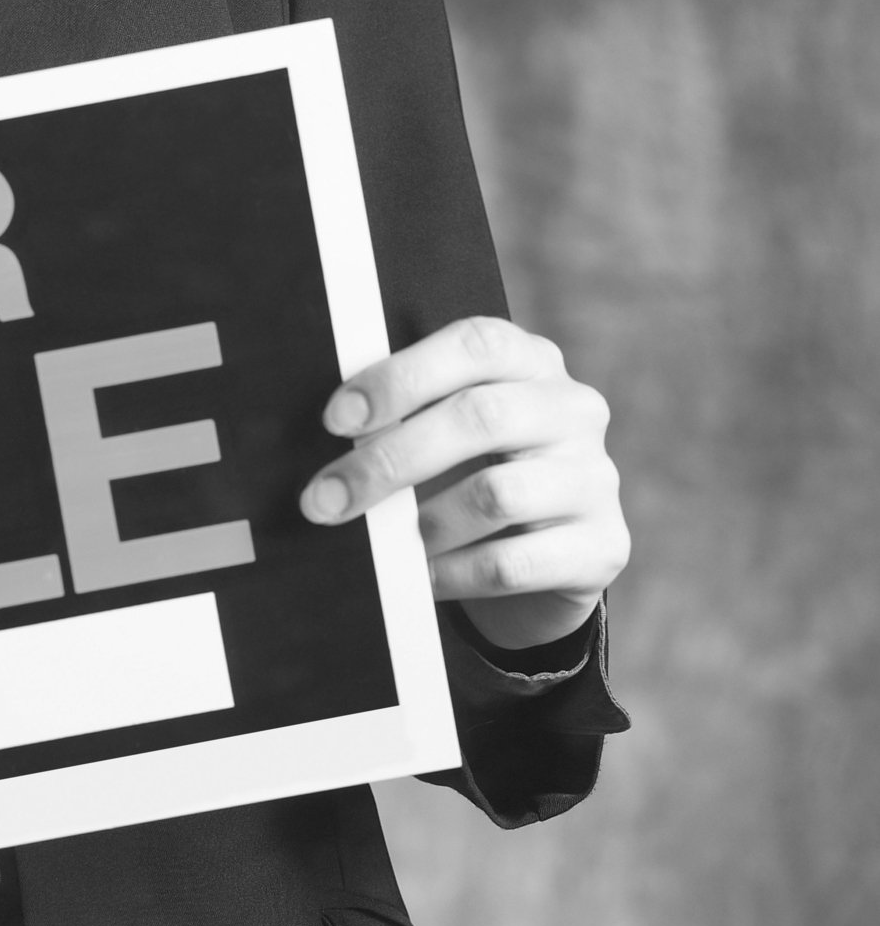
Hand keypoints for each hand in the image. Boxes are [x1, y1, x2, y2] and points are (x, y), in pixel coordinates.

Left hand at [299, 317, 628, 650]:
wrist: (539, 565)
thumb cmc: (467, 477)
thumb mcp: (440, 435)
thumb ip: (400, 420)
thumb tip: (324, 443)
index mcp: (530, 363)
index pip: (474, 347)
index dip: (400, 378)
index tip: (336, 420)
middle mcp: (573, 410)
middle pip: (479, 418)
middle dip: (388, 462)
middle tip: (324, 500)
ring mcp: (595, 478)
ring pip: (495, 494)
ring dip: (420, 525)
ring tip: (380, 547)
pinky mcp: (602, 546)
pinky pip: (511, 562)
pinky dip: (451, 574)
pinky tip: (418, 578)